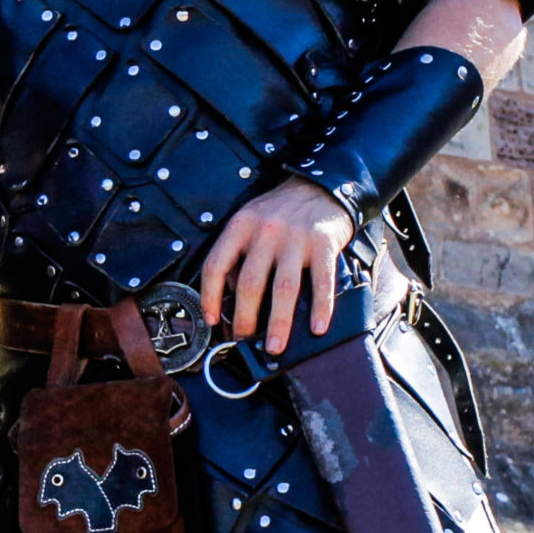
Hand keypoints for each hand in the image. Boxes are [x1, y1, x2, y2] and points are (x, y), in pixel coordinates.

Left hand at [198, 179, 354, 355]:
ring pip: (282, 288)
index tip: (211, 320)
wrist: (322, 186)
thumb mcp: (251, 221)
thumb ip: (239, 252)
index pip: (215, 265)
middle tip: (244, 341)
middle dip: (244, 319)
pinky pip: (321, 281)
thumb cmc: (282, 210)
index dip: (209, 296)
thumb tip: (229, 295)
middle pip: (249, 283)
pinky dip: (320, 308)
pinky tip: (317, 327)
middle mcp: (266, 232)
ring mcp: (296, 238)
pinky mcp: (324, 244)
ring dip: (278, 323)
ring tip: (274, 346)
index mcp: (241, 226)